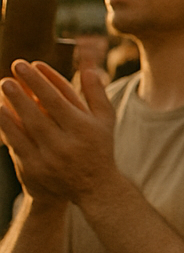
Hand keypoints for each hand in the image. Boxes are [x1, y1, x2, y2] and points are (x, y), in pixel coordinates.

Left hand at [0, 62, 118, 204]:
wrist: (93, 187)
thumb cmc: (98, 145)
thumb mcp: (104, 119)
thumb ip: (96, 92)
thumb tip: (89, 65)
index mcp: (83, 129)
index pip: (58, 100)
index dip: (42, 81)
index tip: (29, 64)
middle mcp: (66, 144)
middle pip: (38, 114)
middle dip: (22, 92)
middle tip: (10, 73)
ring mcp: (48, 159)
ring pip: (24, 129)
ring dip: (10, 107)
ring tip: (3, 86)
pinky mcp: (33, 169)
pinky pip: (16, 144)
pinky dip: (7, 126)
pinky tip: (0, 110)